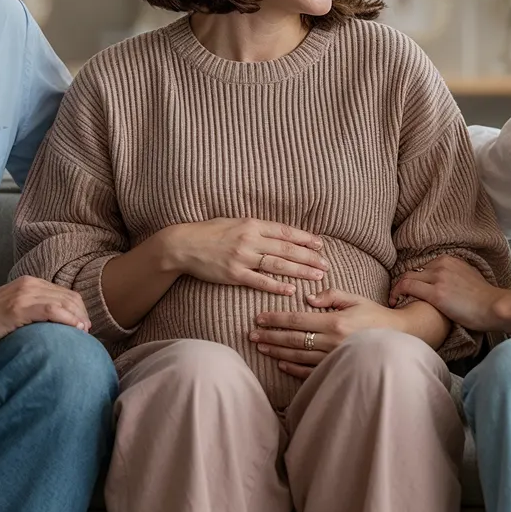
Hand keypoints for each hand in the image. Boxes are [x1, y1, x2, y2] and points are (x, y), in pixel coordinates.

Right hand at [0, 276, 91, 350]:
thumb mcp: (12, 310)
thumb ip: (32, 310)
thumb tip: (54, 326)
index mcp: (29, 283)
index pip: (65, 293)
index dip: (78, 310)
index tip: (84, 326)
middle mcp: (29, 284)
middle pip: (68, 297)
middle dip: (82, 314)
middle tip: (86, 332)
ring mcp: (23, 295)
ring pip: (63, 302)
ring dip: (78, 318)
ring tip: (83, 333)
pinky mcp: (17, 308)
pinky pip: (51, 310)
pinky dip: (67, 319)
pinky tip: (75, 329)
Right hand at [161, 218, 327, 296]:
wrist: (184, 245)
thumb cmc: (210, 232)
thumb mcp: (234, 222)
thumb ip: (256, 227)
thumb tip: (279, 234)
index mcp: (252, 224)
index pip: (285, 231)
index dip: (305, 238)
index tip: (320, 244)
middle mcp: (250, 240)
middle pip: (287, 249)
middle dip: (309, 257)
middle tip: (326, 264)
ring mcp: (242, 258)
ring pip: (278, 265)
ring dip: (300, 271)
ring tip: (317, 276)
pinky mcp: (234, 275)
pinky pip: (260, 281)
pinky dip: (277, 286)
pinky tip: (291, 290)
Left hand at [252, 289, 398, 379]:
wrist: (398, 338)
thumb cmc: (374, 315)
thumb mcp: (354, 298)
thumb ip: (330, 295)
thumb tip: (308, 298)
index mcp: (334, 322)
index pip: (297, 320)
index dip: (275, 319)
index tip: (258, 318)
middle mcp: (332, 342)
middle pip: (292, 339)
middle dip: (270, 336)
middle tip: (251, 335)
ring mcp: (334, 359)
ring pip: (298, 357)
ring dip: (277, 352)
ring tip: (261, 347)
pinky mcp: (337, 370)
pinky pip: (310, 372)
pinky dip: (293, 369)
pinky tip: (281, 364)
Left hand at [389, 254, 504, 331]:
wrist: (494, 307)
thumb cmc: (484, 299)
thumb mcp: (468, 277)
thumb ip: (453, 275)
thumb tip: (443, 285)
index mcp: (449, 259)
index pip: (423, 267)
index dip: (414, 280)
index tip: (409, 291)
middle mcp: (441, 264)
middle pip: (412, 272)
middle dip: (402, 284)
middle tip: (397, 297)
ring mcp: (438, 277)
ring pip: (407, 278)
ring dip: (397, 289)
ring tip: (394, 301)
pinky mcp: (436, 293)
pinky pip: (408, 287)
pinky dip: (397, 293)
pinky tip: (395, 303)